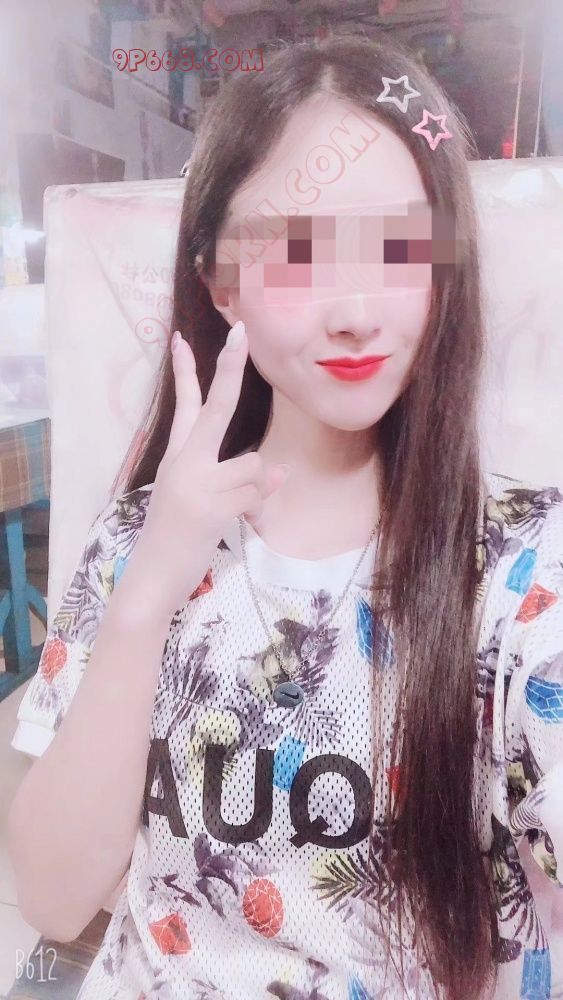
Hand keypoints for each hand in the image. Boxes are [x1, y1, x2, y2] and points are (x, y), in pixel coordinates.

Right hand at [135, 320, 288, 610]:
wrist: (152, 577)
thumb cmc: (173, 539)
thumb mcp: (195, 499)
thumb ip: (236, 478)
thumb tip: (280, 469)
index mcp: (176, 458)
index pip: (184, 407)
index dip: (185, 372)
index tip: (182, 338)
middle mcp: (184, 463)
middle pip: (217, 407)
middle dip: (230, 368)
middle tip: (241, 332)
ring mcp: (197, 483)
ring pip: (252, 465)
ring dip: (254, 490)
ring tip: (234, 512)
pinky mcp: (211, 507)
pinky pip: (255, 495)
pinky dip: (257, 509)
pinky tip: (240, 524)